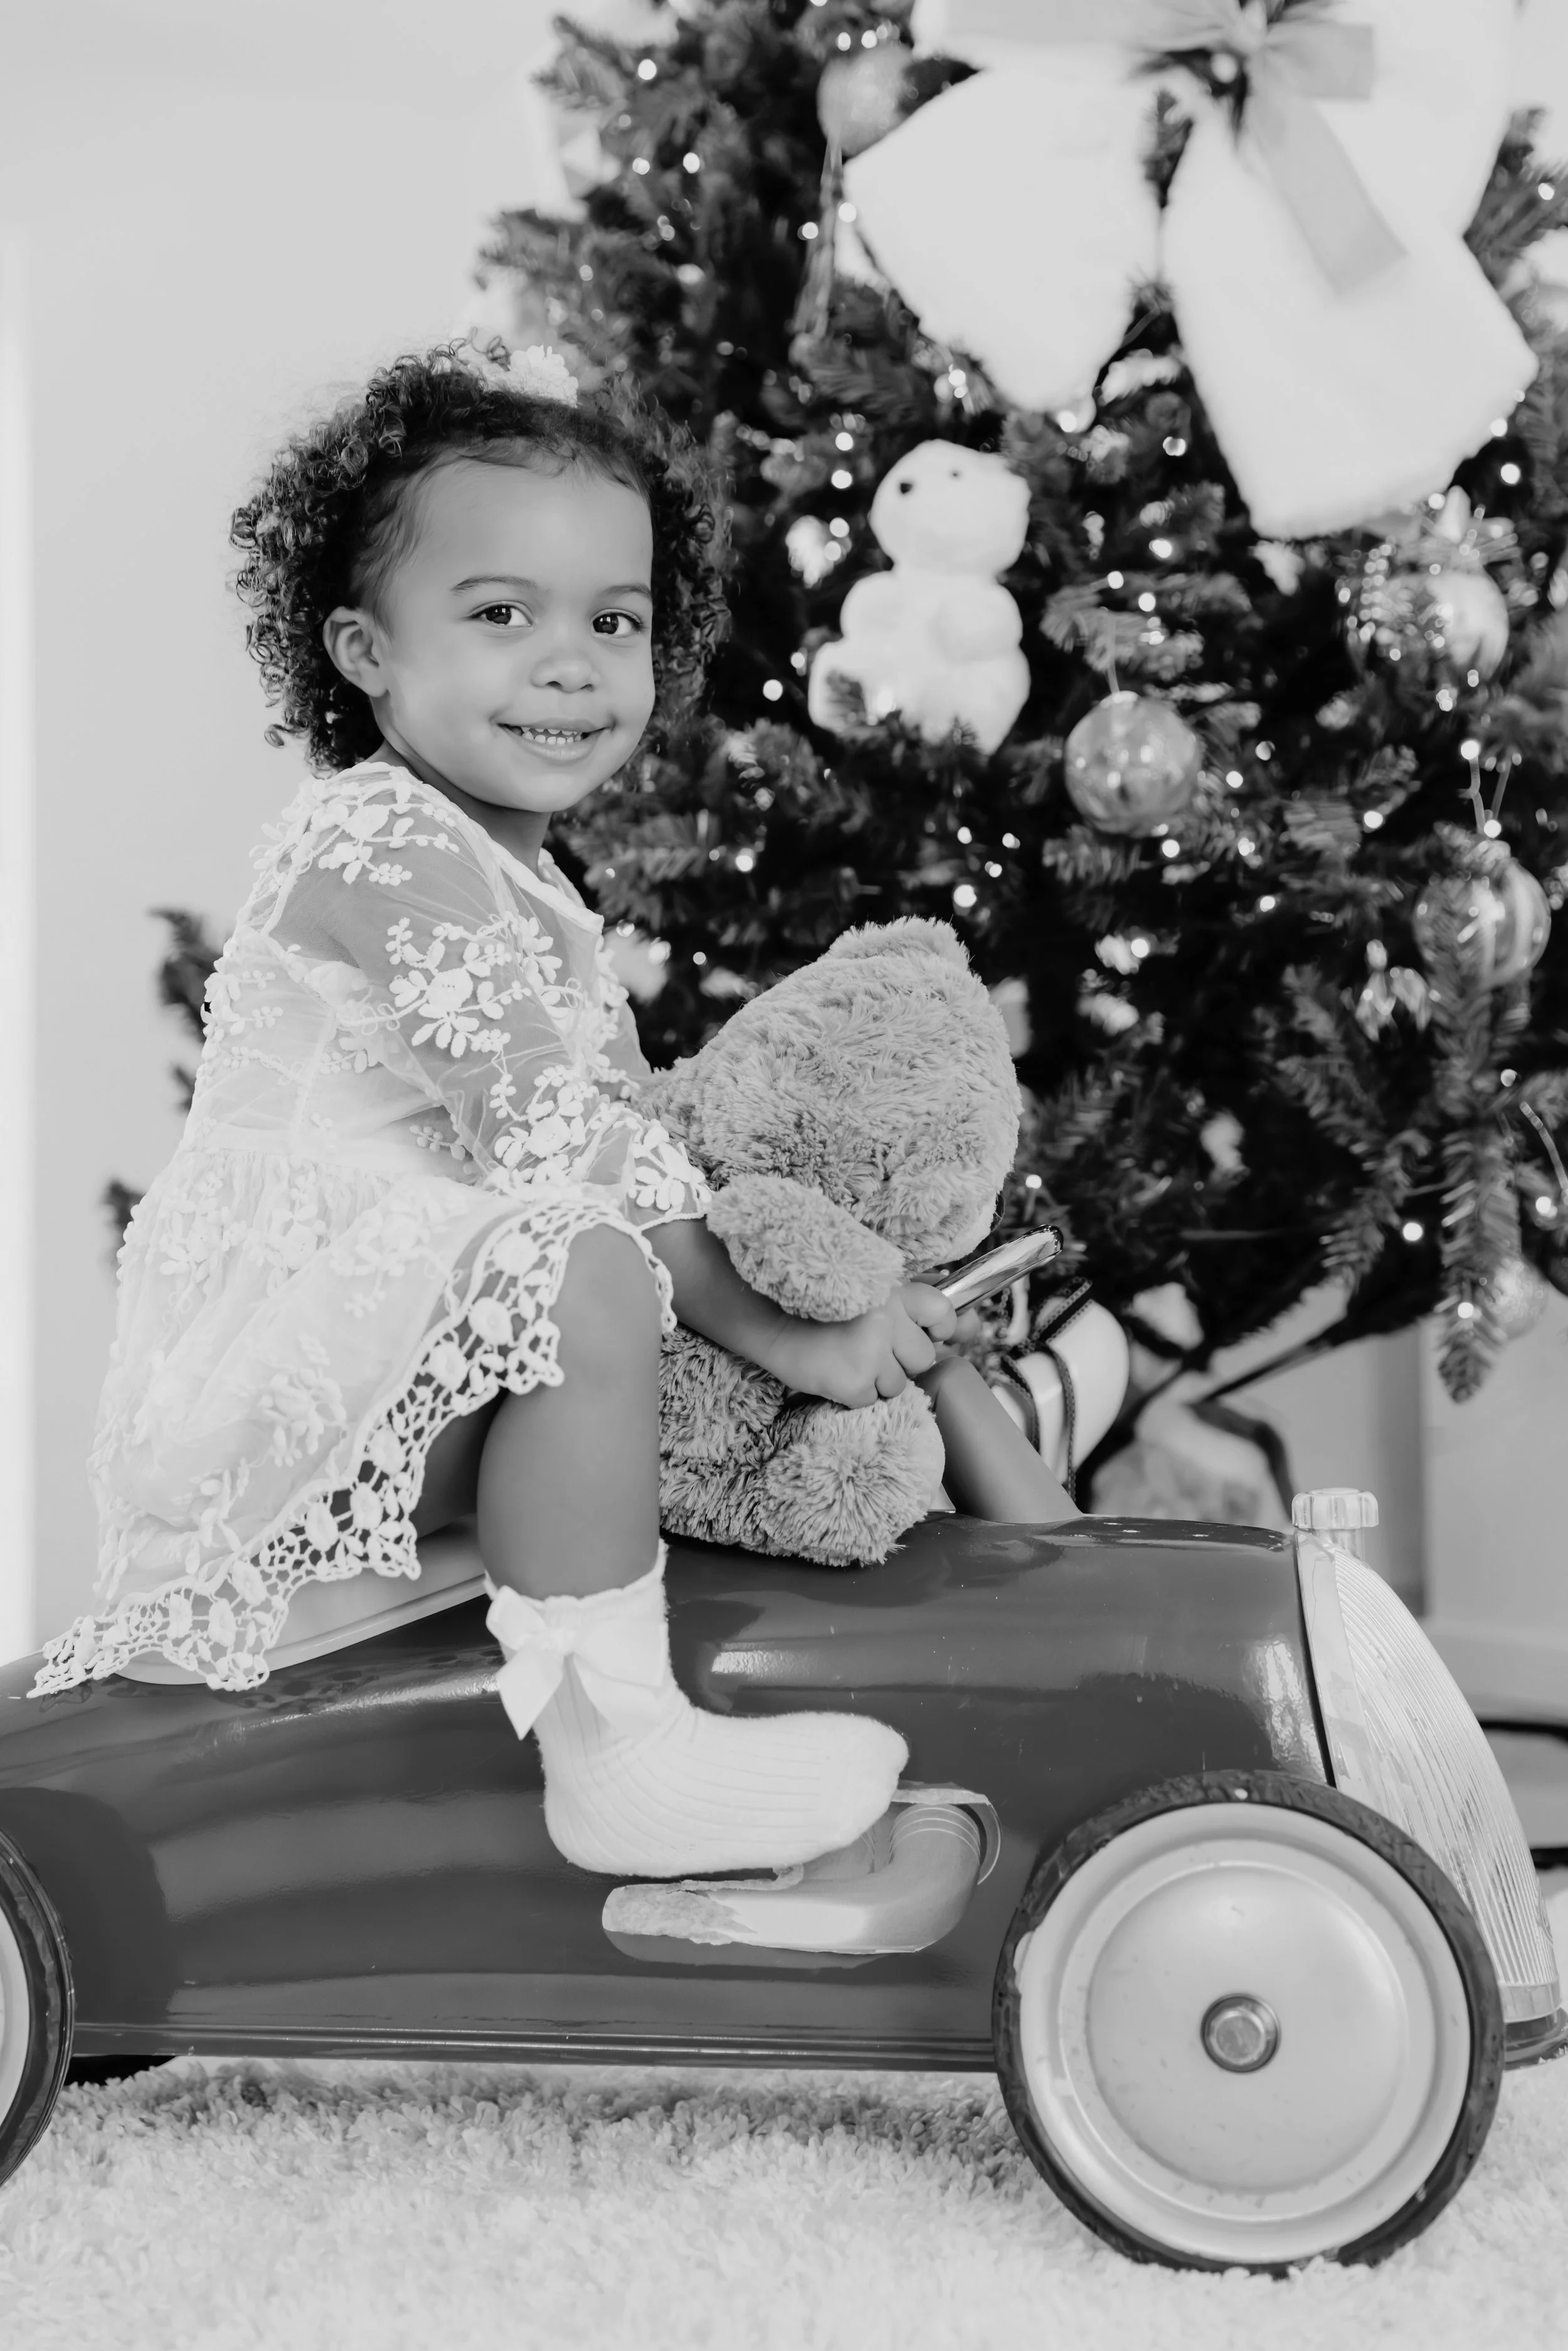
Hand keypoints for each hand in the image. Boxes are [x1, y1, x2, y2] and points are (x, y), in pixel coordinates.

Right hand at [770, 1282, 957, 1407]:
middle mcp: (889, 1319)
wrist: (768, 1318)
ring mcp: (872, 1352)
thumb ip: (919, 1301)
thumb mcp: (872, 1287)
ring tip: (844, 1356)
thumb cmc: (822, 1302)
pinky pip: (870, 1401)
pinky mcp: (853, 1382)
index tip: (917, 1330)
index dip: (936, 1329)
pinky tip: (832, 1370)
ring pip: (897, 1384)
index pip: (944, 1316)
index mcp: (895, 1289)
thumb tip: (971, 1327)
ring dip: (875, 1378)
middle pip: (921, 1359)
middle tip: (864, 1344)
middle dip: (899, 1359)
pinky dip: (853, 1394)